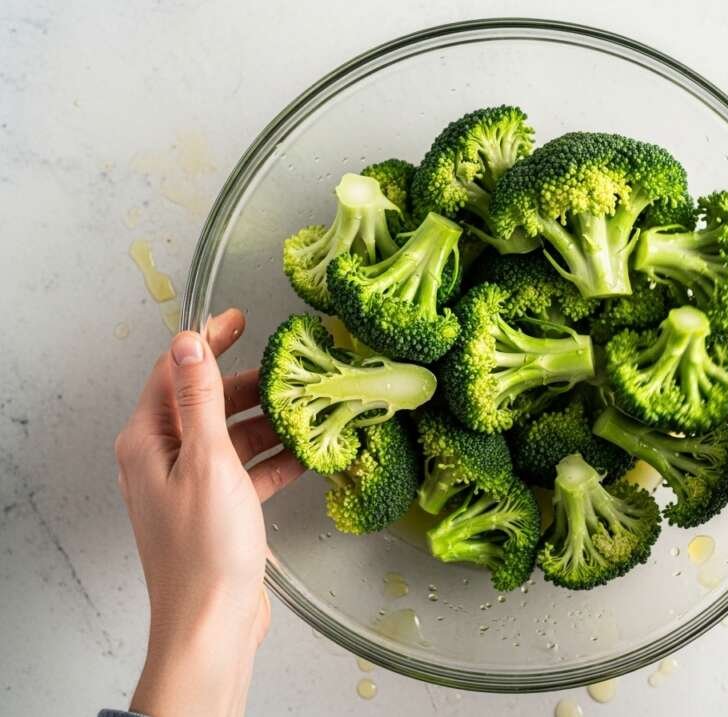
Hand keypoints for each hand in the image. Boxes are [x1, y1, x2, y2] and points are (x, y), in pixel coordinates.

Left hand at [115, 309, 304, 715]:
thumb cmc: (205, 549)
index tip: (240, 319)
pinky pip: (248, 471)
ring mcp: (193, 486)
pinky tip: (308, 454)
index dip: (209, 342)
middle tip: (294, 372)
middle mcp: (165, 459)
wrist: (213, 622)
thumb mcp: (208, 461)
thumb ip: (200, 399)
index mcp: (149, 442)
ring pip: (234, 438)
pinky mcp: (218, 509)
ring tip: (311, 409)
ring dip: (270, 424)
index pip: (175, 372)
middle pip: (210, 404)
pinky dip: (275, 461)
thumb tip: (188, 343)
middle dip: (252, 387)